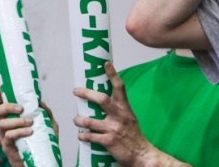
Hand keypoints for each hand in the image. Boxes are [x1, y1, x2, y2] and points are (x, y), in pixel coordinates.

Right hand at [0, 101, 57, 166]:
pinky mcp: (7, 146)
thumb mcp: (48, 126)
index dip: (5, 98)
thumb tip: (41, 102)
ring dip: (17, 121)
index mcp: (14, 118)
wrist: (39, 159)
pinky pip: (8, 136)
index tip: (15, 95)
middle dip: (7, 107)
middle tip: (21, 109)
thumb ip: (46, 114)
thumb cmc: (41, 142)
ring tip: (30, 123)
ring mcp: (5, 136)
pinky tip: (29, 132)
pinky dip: (18, 132)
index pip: (5, 105)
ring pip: (2, 124)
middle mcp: (7, 126)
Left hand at [73, 62, 187, 166]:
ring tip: (76, 119)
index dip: (112, 75)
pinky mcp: (108, 141)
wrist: (142, 154)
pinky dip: (83, 136)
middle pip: (102, 99)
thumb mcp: (130, 118)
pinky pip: (90, 136)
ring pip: (90, 121)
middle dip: (86, 93)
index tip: (105, 64)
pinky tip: (81, 135)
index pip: (119, 87)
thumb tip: (103, 102)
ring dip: (79, 120)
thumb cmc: (134, 136)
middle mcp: (119, 116)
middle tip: (76, 91)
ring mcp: (113, 129)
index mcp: (125, 108)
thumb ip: (118, 110)